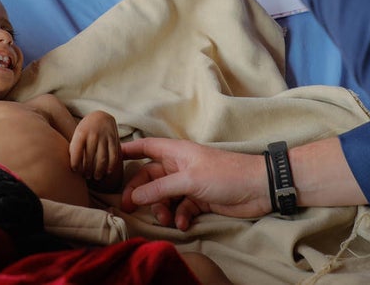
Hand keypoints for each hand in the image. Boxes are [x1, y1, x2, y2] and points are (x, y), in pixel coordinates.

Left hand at [70, 110, 120, 180]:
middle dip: (87, 170)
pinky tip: (107, 172)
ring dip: (99, 171)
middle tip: (86, 176)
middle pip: (90, 158)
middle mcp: (93, 135)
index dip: (75, 164)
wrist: (101, 116)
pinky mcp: (114, 140)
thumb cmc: (86, 129)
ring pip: (102, 158)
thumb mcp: (77, 134)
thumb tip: (73, 167)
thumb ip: (75, 148)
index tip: (75, 170)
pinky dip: (111, 166)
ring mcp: (104, 137)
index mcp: (81, 133)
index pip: (76, 152)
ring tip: (96, 177)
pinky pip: (114, 156)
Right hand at [121, 138, 270, 229]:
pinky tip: (185, 222)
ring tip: (166, 219)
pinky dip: (180, 216)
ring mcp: (190, 183)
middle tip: (130, 207)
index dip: (128, 150)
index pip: (146, 147)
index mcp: (176, 152)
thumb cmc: (225, 174)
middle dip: (140, 192)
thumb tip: (133, 195)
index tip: (110, 157)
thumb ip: (159, 189)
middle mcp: (180, 166)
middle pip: (151, 177)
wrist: (258, 188)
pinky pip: (181, 207)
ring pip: (164, 196)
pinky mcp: (200, 199)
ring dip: (162, 208)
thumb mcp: (188, 181)